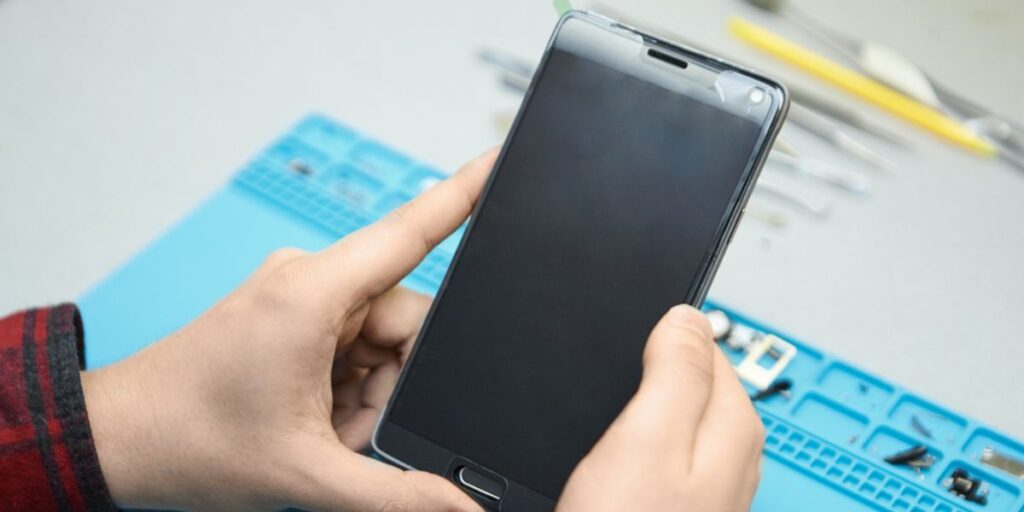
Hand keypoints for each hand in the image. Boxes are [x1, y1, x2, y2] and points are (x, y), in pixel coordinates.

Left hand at [81, 149, 497, 510]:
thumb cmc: (189, 439)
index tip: (500, 158)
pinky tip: (321, 425)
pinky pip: (357, 350)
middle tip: (353, 435)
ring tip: (326, 437)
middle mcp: (311, 282)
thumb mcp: (306, 474)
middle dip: (397, 385)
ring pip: (384, 342)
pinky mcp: (295, 318)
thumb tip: (460, 508)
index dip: (464, 191)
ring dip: (371, 396)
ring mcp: (301, 299)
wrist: (119, 440)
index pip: (410, 231)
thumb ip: (394, 495)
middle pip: (407, 320)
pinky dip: (353, 393)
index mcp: (314, 294)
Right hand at [557, 306, 764, 511]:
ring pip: (673, 421)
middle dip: (649, 377)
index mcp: (733, 425)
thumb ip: (676, 372)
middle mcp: (733, 456)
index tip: (626, 348)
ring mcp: (710, 485)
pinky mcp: (682, 504)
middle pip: (691, 384)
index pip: (706, 346)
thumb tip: (687, 316)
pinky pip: (662, 455)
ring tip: (607, 431)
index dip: (659, 337)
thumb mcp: (647, 439)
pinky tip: (614, 462)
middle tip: (609, 396)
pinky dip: (638, 448)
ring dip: (641, 415)